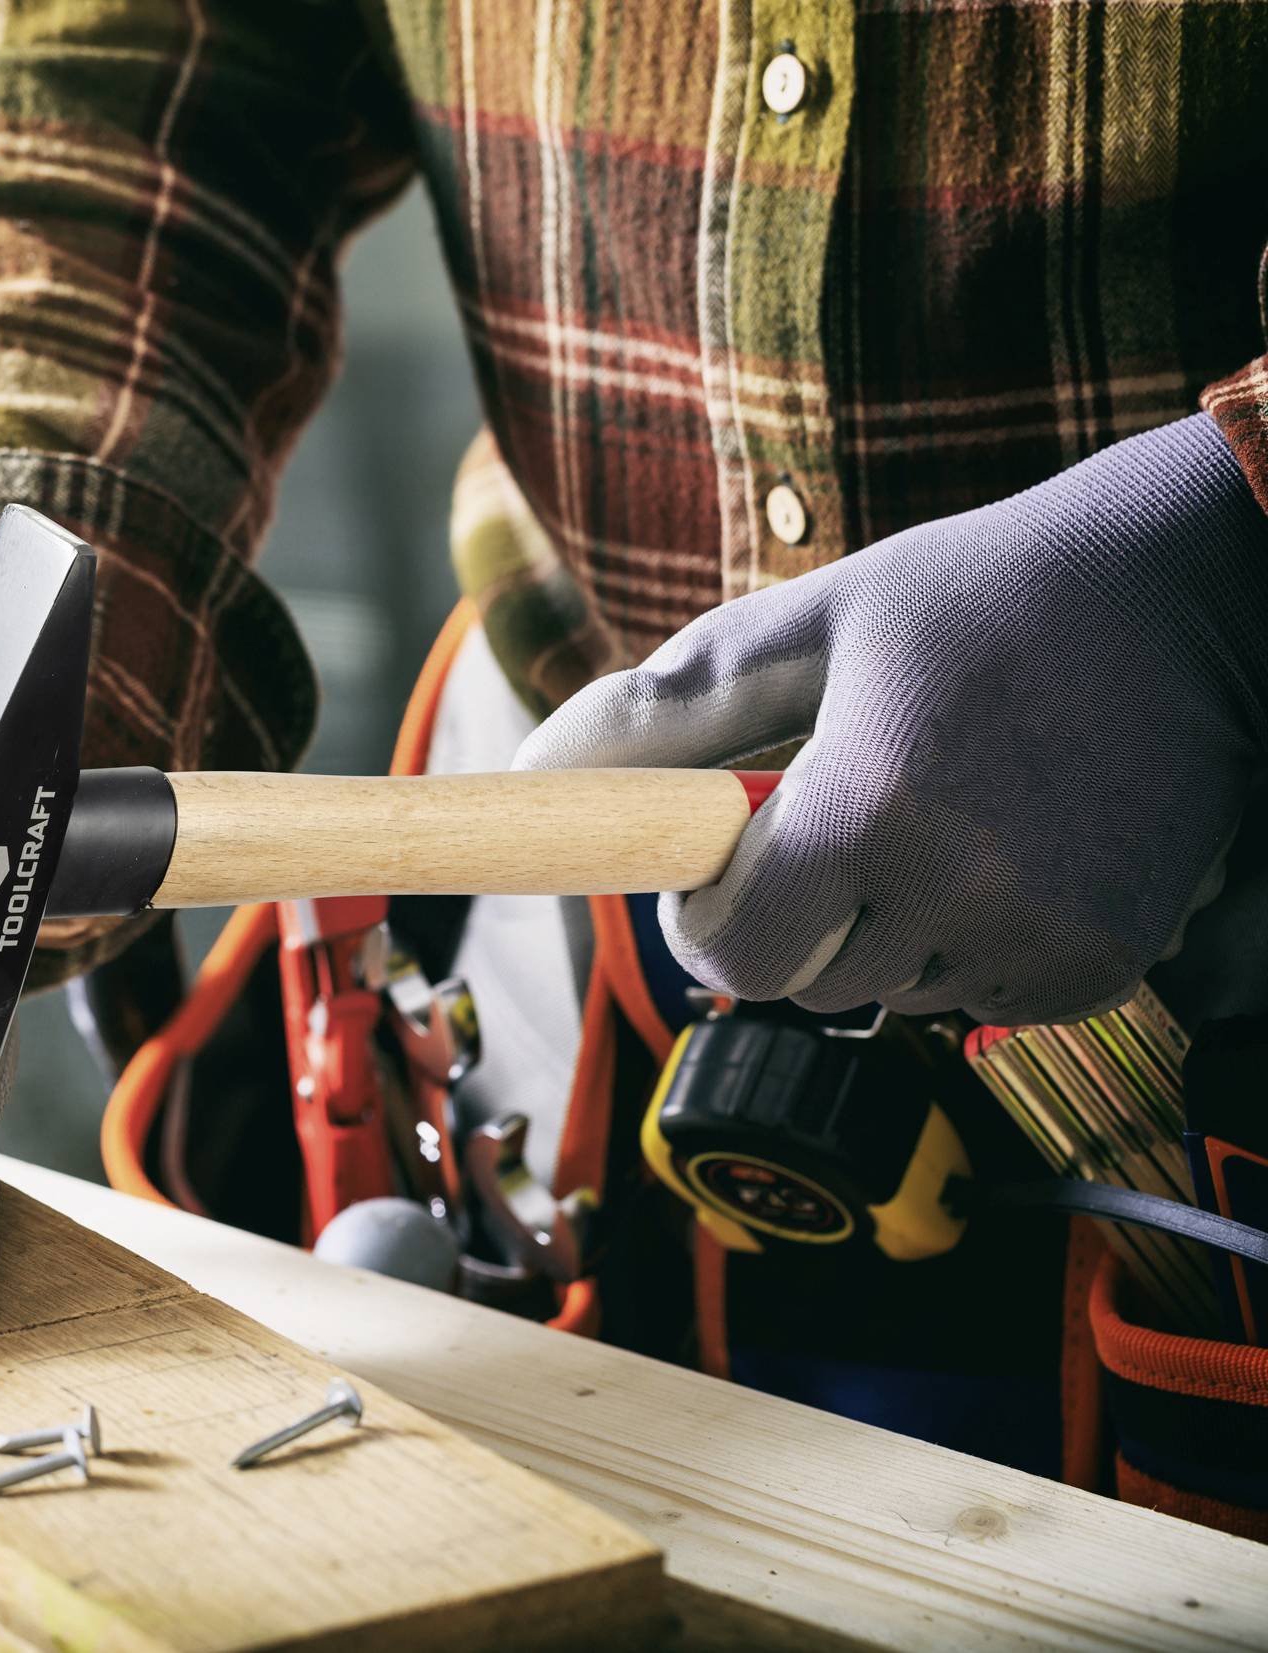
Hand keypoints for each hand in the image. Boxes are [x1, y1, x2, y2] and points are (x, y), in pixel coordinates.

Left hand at [517, 414, 1267, 1024]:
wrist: (1198, 599)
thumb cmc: (986, 599)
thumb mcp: (812, 624)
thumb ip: (666, 710)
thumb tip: (533, 771)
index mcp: (866, 808)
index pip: (729, 952)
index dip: (708, 914)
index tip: (725, 865)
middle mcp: (960, 893)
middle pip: (803, 983)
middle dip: (793, 916)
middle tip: (843, 815)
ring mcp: (1041, 941)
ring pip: (890, 996)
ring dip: (885, 931)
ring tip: (940, 815)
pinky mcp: (1105, 968)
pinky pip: (980, 1001)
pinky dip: (970, 946)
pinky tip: (1009, 850)